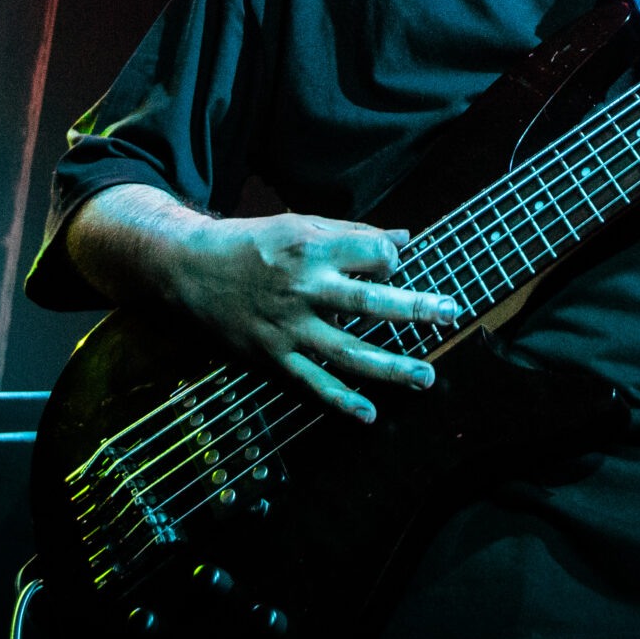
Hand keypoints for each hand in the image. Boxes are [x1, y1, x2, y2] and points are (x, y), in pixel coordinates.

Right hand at [163, 212, 462, 423]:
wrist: (189, 270)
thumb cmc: (251, 242)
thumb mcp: (299, 224)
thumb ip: (353, 233)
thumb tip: (405, 239)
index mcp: (311, 248)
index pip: (372, 254)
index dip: (392, 258)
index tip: (395, 264)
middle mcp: (303, 288)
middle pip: (369, 301)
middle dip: (414, 308)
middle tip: (450, 312)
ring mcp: (289, 327)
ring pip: (348, 351)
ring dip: (391, 368)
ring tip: (426, 376)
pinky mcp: (273, 356)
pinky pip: (312, 382)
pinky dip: (341, 401)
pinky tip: (369, 414)